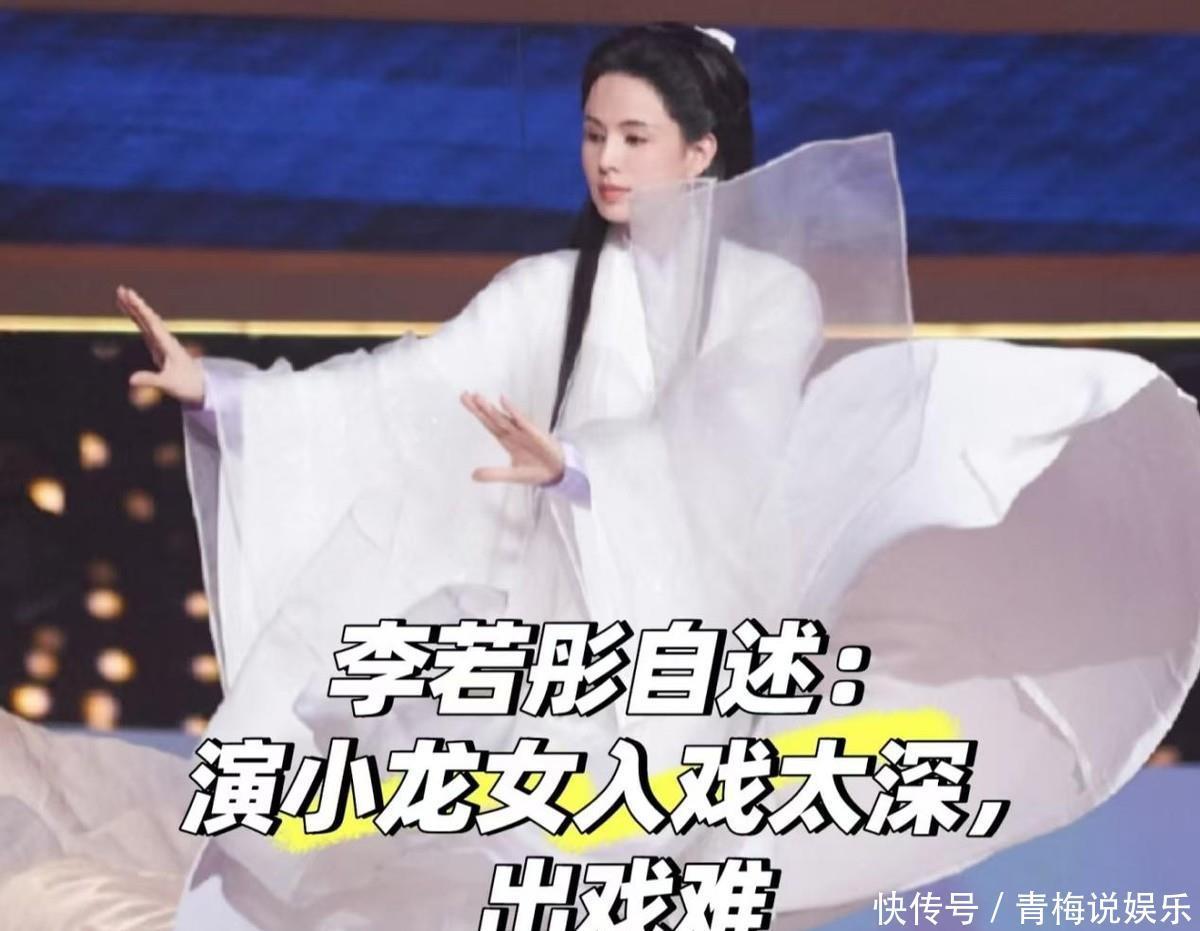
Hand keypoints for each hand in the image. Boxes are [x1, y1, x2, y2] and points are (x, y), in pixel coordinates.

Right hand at [118, 285, 204, 404]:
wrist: (203, 388)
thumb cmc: (190, 385)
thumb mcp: (169, 384)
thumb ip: (151, 380)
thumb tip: (132, 379)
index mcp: (168, 345)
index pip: (152, 322)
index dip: (140, 309)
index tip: (130, 296)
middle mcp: (165, 341)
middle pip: (148, 318)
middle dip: (135, 304)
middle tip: (122, 289)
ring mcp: (163, 344)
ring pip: (147, 322)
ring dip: (135, 310)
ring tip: (122, 297)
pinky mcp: (161, 350)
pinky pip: (147, 330)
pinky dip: (139, 321)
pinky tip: (133, 315)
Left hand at [460, 392, 564, 485]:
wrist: (557, 473)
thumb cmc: (535, 470)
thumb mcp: (512, 475)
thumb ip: (494, 474)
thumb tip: (472, 475)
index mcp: (507, 439)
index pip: (489, 424)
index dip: (477, 413)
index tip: (465, 400)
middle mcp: (513, 432)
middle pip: (493, 418)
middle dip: (479, 407)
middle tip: (464, 395)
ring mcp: (523, 431)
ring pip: (504, 418)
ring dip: (491, 408)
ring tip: (478, 398)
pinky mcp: (534, 434)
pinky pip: (522, 421)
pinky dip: (513, 411)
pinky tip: (503, 401)